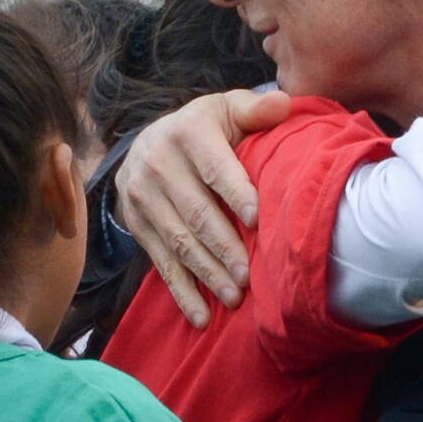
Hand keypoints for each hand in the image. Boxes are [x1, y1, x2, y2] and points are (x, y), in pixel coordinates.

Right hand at [115, 90, 291, 325]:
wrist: (147, 143)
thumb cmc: (203, 130)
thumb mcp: (225, 109)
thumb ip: (254, 109)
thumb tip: (284, 104)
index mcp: (187, 133)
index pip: (214, 167)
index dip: (236, 192)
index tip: (258, 219)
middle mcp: (158, 164)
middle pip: (196, 212)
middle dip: (224, 247)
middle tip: (251, 275)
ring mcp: (143, 198)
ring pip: (179, 242)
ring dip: (207, 274)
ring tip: (235, 297)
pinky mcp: (138, 226)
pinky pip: (162, 263)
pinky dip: (182, 293)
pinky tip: (202, 317)